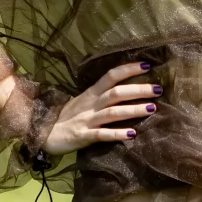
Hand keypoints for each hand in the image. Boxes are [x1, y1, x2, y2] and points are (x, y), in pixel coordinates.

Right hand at [41, 62, 160, 154]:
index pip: (111, 76)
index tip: (148, 65)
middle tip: (158, 89)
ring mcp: (86, 120)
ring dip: (133, 110)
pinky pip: (101, 135)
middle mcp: (91, 104)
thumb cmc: (67, 117)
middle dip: (138, 90)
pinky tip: (132, 134)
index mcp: (91, 94)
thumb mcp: (83, 102)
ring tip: (152, 109)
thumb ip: (102, 96)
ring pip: (113, 112)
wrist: (43, 133)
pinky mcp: (83, 136)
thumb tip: (128, 91)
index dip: (128, 69)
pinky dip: (117, 134)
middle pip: (116, 93)